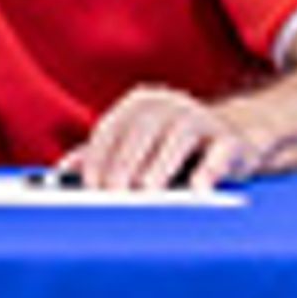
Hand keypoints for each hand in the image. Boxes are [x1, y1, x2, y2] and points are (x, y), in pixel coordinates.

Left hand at [62, 85, 257, 192]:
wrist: (231, 142)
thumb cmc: (171, 150)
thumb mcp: (135, 148)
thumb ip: (102, 154)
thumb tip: (64, 169)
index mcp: (141, 105)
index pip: (113, 127)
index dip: (99, 155)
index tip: (91, 183)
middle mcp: (171, 106)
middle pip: (143, 128)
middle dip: (126, 162)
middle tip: (115, 192)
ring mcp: (203, 119)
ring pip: (181, 135)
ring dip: (162, 164)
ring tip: (149, 190)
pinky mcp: (231, 140)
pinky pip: (222, 151)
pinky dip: (211, 169)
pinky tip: (199, 189)